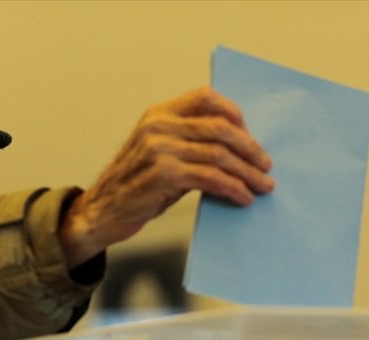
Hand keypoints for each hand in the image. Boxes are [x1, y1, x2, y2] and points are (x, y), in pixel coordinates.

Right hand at [59, 87, 274, 265]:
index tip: (251, 137)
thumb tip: (235, 149)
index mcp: (159, 114)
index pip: (206, 97)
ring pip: (219, 155)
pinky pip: (211, 178)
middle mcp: (159, 126)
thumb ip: (188, 142)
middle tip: (266, 166)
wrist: (102, 211)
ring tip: (263, 186)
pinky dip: (233, 188)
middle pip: (220, 128)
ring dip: (247, 173)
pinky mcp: (164, 175)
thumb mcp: (158, 153)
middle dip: (250, 149)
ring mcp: (160, 149)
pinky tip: (243, 197)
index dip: (235, 114)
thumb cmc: (135, 186)